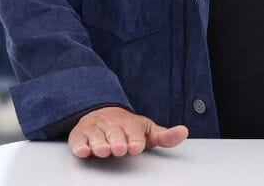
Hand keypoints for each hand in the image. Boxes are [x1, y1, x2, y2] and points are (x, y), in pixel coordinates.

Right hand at [68, 106, 188, 158]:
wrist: (102, 113)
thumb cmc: (128, 128)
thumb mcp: (147, 131)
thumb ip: (164, 136)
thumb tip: (184, 132)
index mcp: (131, 126)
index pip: (134, 134)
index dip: (135, 140)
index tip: (136, 147)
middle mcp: (113, 126)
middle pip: (115, 135)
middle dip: (117, 142)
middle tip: (119, 149)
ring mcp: (96, 130)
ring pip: (97, 138)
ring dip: (100, 144)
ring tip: (103, 150)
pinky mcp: (81, 135)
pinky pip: (79, 140)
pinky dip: (80, 145)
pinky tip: (83, 150)